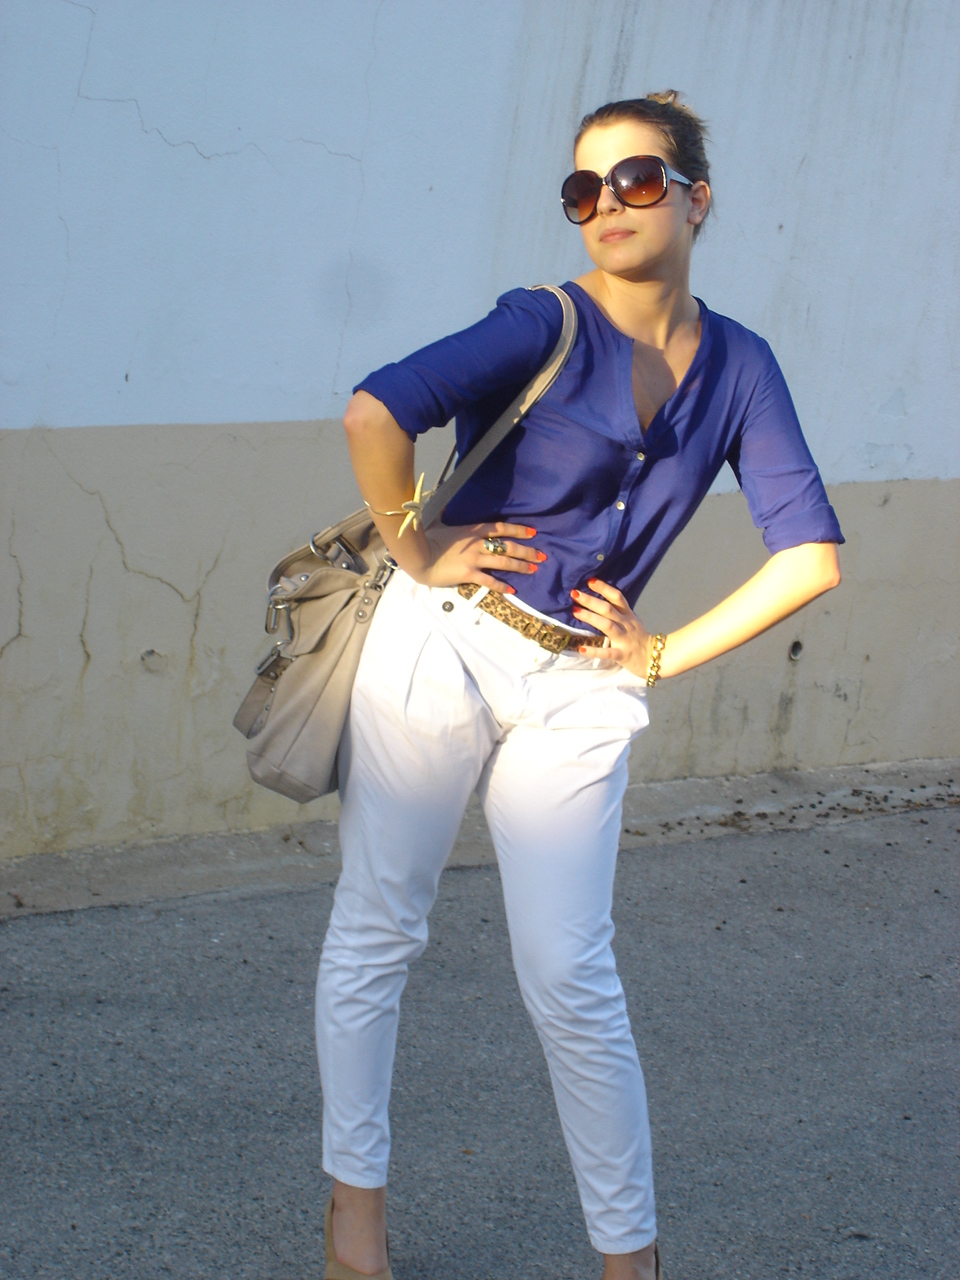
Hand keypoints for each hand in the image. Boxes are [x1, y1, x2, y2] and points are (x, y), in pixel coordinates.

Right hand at [415, 521, 545, 592]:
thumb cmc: (427, 539)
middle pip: (507, 546)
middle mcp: (477, 544)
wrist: (418, 557)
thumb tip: (446, 501)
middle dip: (527, 550)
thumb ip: (446, 513)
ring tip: (534, 569)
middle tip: (541, 555)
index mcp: (472, 530)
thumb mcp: (439, 522)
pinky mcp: (469, 574)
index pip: (500, 528)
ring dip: (521, 566)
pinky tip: (512, 589)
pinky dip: (502, 585)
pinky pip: (489, 580)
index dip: (518, 530)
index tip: (532, 532)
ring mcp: (474, 559)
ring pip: (504, 562)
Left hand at [570, 578, 653, 677]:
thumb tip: (597, 600)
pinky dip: (594, 651)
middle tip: (574, 593)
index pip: (617, 597)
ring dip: (590, 617)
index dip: (604, 588)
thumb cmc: (638, 638)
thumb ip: (618, 611)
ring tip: (575, 611)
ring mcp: (624, 639)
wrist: (655, 657)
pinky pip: (607, 652)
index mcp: (628, 615)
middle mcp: (626, 624)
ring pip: (607, 626)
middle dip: (591, 600)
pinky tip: (581, 648)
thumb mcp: (631, 620)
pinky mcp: (622, 655)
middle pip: (608, 609)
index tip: (589, 581)